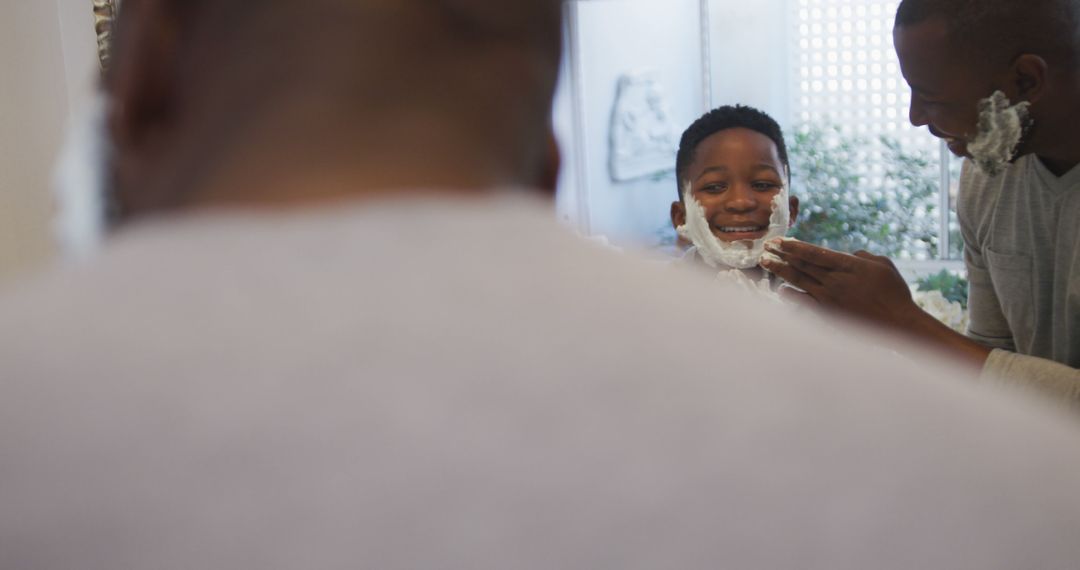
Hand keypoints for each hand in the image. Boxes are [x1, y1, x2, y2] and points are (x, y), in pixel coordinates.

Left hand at [760, 239, 920, 331]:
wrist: (899, 322)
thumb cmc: (894, 292)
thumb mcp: (882, 264)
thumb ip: (862, 255)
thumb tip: (849, 254)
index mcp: (848, 265)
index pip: (814, 253)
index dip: (793, 246)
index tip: (779, 241)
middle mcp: (835, 281)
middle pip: (802, 265)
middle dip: (781, 255)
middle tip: (765, 247)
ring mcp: (830, 298)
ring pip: (799, 281)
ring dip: (780, 271)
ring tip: (766, 263)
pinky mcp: (829, 314)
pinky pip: (804, 303)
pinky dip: (791, 296)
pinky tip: (781, 290)